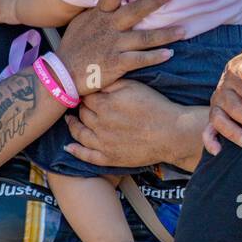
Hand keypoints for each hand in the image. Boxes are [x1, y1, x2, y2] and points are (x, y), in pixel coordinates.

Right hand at [54, 0, 184, 96]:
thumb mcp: (81, 24)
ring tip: (184, 30)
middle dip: (154, 0)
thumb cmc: (74, 47)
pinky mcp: (116, 64)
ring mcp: (113, 46)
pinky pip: (139, 59)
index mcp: (99, 16)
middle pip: (134, 11)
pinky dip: (155, 57)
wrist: (62, 75)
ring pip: (144, 38)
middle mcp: (108, 28)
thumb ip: (98, 12)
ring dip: (165, 34)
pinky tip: (170, 54)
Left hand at [64, 79, 184, 169]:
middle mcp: (99, 124)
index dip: (86, 94)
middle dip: (80, 108)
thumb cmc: (155, 107)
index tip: (86, 93)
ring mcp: (103, 143)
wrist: (172, 133)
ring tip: (71, 121)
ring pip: (79, 133)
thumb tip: (95, 83)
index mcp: (104, 105)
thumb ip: (111, 84)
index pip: (86, 97)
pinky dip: (75, 151)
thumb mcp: (134, 86)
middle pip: (82, 114)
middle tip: (79, 105)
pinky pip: (87, 156)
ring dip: (73, 126)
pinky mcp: (109, 158)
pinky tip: (69, 147)